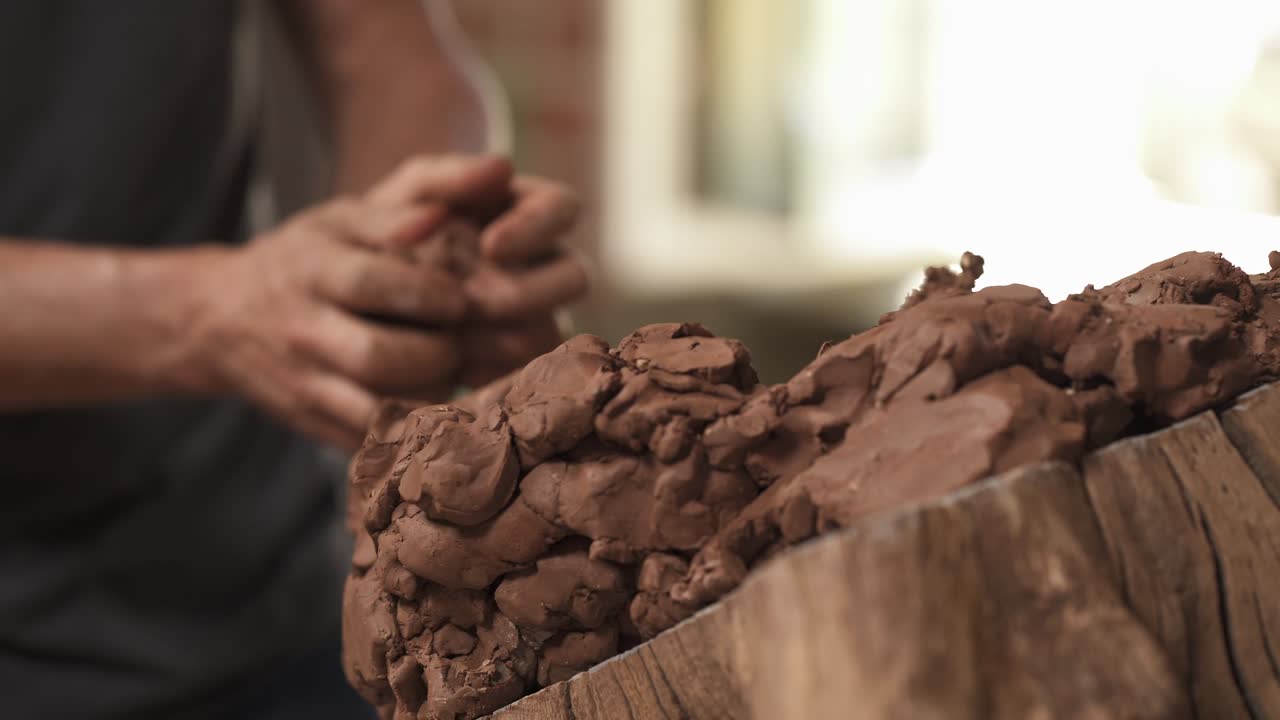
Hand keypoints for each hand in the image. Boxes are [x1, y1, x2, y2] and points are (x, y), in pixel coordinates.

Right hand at [184, 197, 466, 450]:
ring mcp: (305, 386)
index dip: (429, 292)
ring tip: (448, 375)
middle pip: (377, 358)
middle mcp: (304, 332)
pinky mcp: (312, 426)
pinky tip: (434, 411)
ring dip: (430, 399)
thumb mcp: (338, 222)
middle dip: (437, 353)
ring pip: (375, 412)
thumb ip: (394, 217)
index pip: (373, 283)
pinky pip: (369, 442)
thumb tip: (443, 216)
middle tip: (457, 342)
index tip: (460, 297)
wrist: (220, 319)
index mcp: (312, 272)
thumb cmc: (302, 261)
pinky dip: (410, 434)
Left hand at [369, 155, 591, 382]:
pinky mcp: (515, 363)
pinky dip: (485, 369)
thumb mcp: (406, 196)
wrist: (358, 296)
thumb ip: (447, 175)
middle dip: (529, 292)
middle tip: (473, 301)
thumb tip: (503, 164)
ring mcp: (536, 317)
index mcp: (527, 210)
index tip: (491, 246)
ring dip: (502, 333)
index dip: (537, 227)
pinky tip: (448, 366)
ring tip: (449, 334)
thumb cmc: (389, 230)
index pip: (564, 207)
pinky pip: (521, 373)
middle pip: (576, 276)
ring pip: (550, 330)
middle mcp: (543, 264)